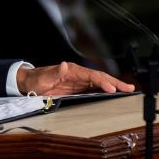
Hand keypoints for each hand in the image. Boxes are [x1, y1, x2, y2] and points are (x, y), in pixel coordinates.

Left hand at [16, 61, 134, 95]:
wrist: (30, 82)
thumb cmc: (36, 79)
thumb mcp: (43, 78)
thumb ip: (54, 72)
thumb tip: (64, 64)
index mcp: (72, 70)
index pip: (91, 75)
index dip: (102, 82)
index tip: (112, 89)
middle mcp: (78, 73)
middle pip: (100, 77)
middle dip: (115, 82)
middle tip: (129, 88)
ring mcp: (79, 80)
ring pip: (100, 82)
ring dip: (114, 86)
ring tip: (128, 90)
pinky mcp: (78, 87)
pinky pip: (94, 88)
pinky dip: (106, 90)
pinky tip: (114, 93)